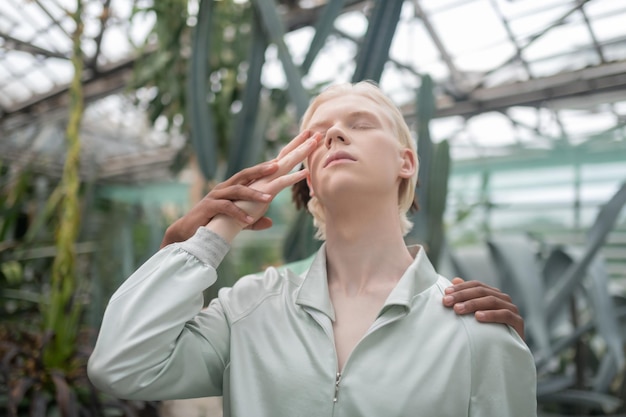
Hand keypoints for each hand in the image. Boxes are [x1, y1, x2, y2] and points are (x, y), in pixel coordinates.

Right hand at [160, 161, 279, 247]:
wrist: (188, 232)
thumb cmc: (213, 224)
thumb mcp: (236, 223)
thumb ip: (252, 222)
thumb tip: (270, 222)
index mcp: (229, 188)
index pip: (248, 175)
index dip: (262, 168)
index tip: (278, 163)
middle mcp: (223, 188)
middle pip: (243, 175)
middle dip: (260, 170)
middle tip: (276, 168)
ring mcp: (215, 196)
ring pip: (236, 190)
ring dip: (253, 194)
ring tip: (269, 199)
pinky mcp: (208, 207)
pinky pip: (226, 207)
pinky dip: (239, 213)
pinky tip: (249, 220)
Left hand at [442, 278, 523, 339]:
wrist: (507, 352)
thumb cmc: (488, 331)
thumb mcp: (474, 312)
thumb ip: (467, 296)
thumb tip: (455, 280)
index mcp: (493, 293)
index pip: (476, 285)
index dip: (461, 287)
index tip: (446, 293)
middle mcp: (503, 298)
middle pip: (481, 291)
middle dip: (462, 295)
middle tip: (447, 302)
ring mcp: (512, 309)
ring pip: (491, 300)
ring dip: (473, 304)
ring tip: (458, 309)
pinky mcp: (518, 322)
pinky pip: (505, 315)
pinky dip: (491, 314)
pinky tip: (478, 317)